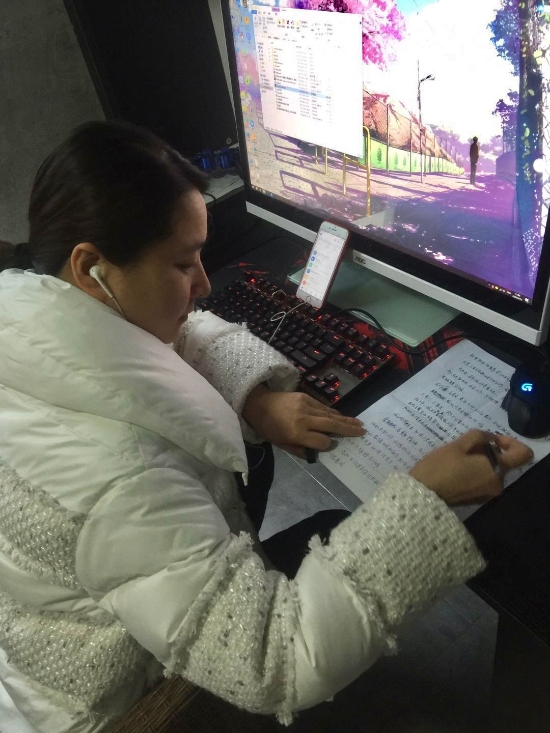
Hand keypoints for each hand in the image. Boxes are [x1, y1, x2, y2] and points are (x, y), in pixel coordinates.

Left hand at [242, 385, 364, 456]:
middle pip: (331, 424)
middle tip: (362, 432)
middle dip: (347, 429)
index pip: (321, 441)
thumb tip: (318, 453)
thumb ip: (300, 450)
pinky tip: (342, 416)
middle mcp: (304, 419)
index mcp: (296, 433)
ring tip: (359, 424)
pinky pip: (323, 406)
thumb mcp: (281, 444)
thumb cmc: (268, 428)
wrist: (258, 404)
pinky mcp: (305, 397)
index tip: (332, 446)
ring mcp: (306, 405)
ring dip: (345, 419)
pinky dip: (334, 412)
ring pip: (330, 414)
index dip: (329, 445)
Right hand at [409, 429, 533, 504]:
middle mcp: (497, 484)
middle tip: (463, 447)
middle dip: (487, 450)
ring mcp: (487, 493)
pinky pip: (483, 479)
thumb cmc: (439, 468)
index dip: (510, 442)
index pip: (523, 454)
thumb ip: (479, 436)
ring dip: (479, 460)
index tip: (491, 440)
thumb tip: (490, 439)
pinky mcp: (476, 498)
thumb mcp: (457, 445)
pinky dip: (474, 471)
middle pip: (503, 460)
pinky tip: (454, 470)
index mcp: (496, 470)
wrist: (420, 497)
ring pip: (492, 469)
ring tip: (456, 458)